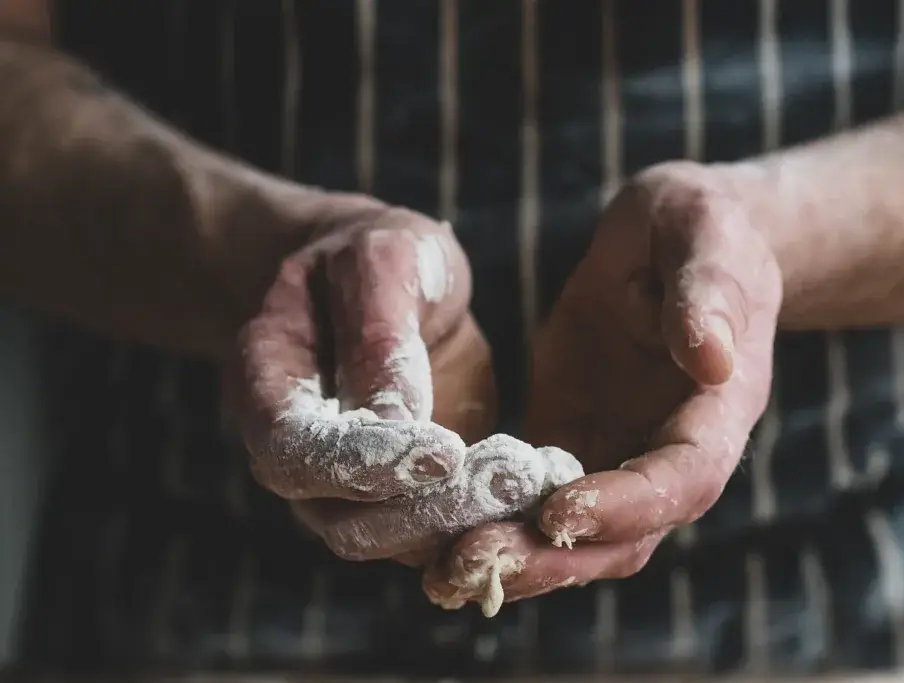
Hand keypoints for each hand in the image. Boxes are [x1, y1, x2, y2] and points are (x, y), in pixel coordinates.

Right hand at [223, 194, 513, 563]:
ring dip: (466, 523)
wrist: (383, 284)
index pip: (296, 453)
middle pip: (343, 522)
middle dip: (430, 510)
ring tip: (530, 477)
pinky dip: (488, 519)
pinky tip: (540, 480)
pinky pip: (437, 533)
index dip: (364, 464)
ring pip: (395, 543)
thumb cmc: (374, 257)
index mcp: (265, 384)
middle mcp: (295, 454)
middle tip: (511, 476)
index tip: (445, 452)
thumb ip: (380, 334)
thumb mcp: (383, 260)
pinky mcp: (403, 497)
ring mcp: (344, 487)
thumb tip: (399, 421)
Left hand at [423, 162, 781, 609]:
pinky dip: (499, 529)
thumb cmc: (696, 225)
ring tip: (441, 574)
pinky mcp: (576, 443)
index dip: (628, 504)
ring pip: (581, 539)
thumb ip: (708, 293)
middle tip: (467, 561)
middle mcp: (673, 450)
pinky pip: (541, 506)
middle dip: (553, 558)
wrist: (672, 241)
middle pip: (626, 535)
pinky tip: (437, 543)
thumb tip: (712, 357)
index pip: (685, 477)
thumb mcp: (704, 233)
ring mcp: (622, 453)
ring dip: (518, 561)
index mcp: (718, 407)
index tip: (558, 511)